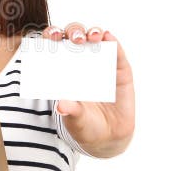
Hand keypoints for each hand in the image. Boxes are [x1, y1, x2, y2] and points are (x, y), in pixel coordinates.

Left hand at [42, 23, 134, 156]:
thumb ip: (70, 110)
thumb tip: (61, 105)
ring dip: (93, 33)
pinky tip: (109, 37)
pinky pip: (117, 52)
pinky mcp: (120, 70)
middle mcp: (81, 61)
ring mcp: (101, 63)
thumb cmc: (85, 124)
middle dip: (74, 33)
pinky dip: (113, 43)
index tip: (50, 37)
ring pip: (96, 40)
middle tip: (75, 39)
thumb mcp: (76, 119)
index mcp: (63, 69)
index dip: (52, 36)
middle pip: (75, 37)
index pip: (54, 46)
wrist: (108, 137)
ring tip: (93, 36)